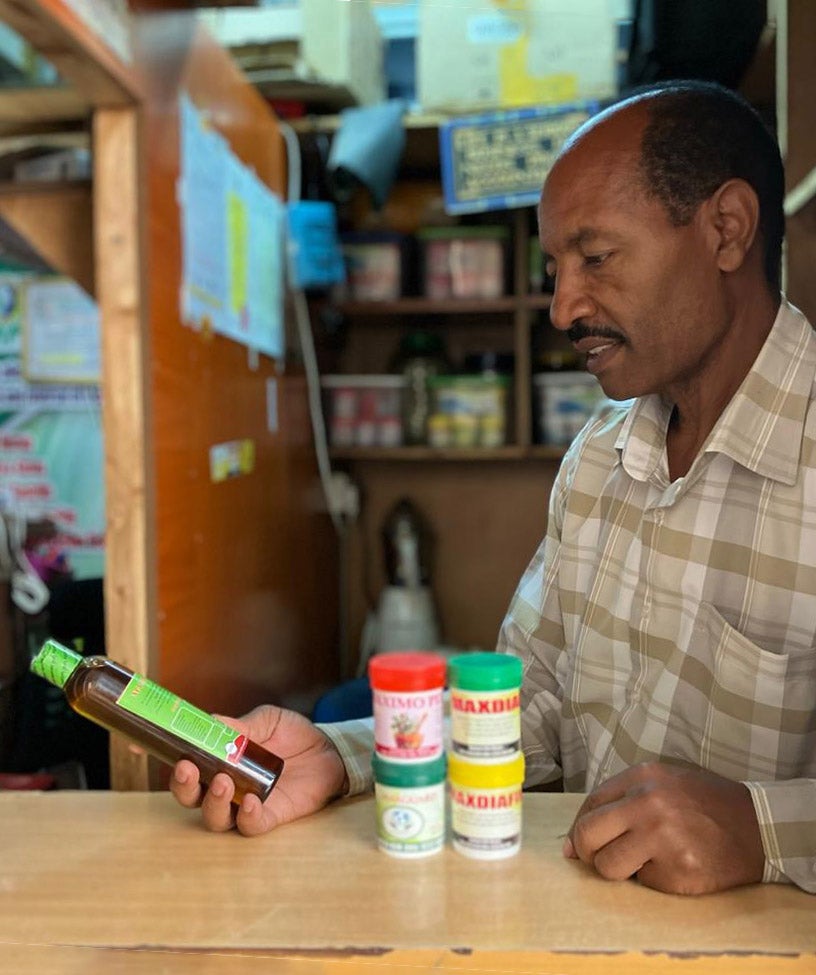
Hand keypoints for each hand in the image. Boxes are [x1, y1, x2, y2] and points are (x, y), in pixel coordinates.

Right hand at [170, 705, 348, 836]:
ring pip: (213, 817)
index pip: (181, 762)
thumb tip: (211, 721)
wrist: (330, 750)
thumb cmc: (293, 735)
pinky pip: (249, 827)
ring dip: (211, 801)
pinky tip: (250, 802)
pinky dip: (246, 817)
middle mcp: (224, 786)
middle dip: (181, 785)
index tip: (139, 745)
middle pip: (190, 797)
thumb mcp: (267, 720)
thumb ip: (241, 725)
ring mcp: (244, 804)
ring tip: (222, 781)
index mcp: (217, 760)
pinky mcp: (270, 817)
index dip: (158, 756)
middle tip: (187, 767)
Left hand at [563, 762, 764, 893]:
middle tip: (601, 859)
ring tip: (642, 863)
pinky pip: (643, 883)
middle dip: (586, 852)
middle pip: (587, 834)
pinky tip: (675, 866)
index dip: (579, 827)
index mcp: (642, 776)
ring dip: (619, 871)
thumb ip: (622, 800)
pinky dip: (653, 880)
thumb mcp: (664, 782)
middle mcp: (648, 802)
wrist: (758, 826)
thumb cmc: (706, 804)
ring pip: (607, 866)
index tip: (578, 844)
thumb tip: (573, 842)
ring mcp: (662, 836)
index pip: (590, 804)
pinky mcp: (677, 869)